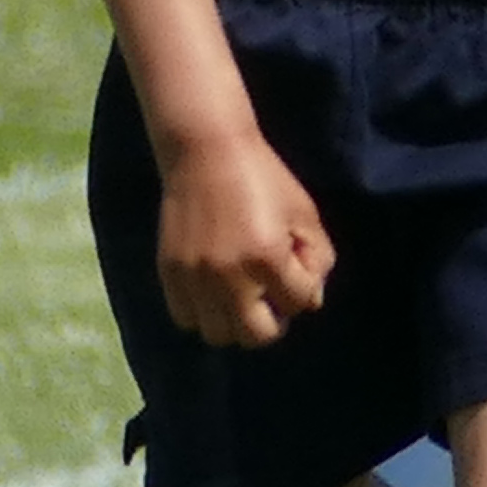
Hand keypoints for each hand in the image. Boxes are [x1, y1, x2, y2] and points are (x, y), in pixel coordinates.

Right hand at [156, 126, 332, 347]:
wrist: (205, 149)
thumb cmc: (262, 176)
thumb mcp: (304, 212)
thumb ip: (317, 259)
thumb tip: (308, 300)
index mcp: (267, 258)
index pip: (299, 304)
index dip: (304, 287)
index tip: (294, 264)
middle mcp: (228, 276)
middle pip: (257, 336)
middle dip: (273, 321)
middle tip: (270, 296)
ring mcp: (194, 277)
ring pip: (219, 334)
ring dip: (235, 322)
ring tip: (239, 297)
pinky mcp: (169, 272)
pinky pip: (185, 317)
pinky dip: (203, 313)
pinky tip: (212, 290)